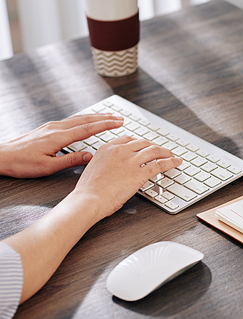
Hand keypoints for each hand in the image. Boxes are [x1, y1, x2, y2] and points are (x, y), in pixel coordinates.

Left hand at [0, 113, 123, 177]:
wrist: (1, 156)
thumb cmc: (22, 163)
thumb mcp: (48, 167)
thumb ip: (71, 160)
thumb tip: (91, 156)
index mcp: (58, 137)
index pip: (88, 128)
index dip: (105, 125)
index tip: (119, 122)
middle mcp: (56, 128)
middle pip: (86, 119)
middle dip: (105, 118)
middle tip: (120, 118)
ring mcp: (51, 126)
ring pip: (78, 118)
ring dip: (95, 117)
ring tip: (108, 117)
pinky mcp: (47, 128)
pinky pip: (71, 120)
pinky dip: (84, 119)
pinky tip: (87, 121)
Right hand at [70, 136, 181, 219]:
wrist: (88, 200)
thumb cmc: (89, 190)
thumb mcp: (95, 168)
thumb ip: (107, 163)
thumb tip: (117, 167)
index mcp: (107, 147)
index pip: (129, 139)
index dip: (141, 143)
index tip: (146, 146)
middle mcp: (120, 150)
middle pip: (144, 143)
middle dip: (155, 146)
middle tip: (161, 151)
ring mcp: (131, 161)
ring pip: (155, 151)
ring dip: (166, 152)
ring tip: (172, 155)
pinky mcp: (140, 173)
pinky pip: (160, 164)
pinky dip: (171, 162)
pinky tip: (176, 162)